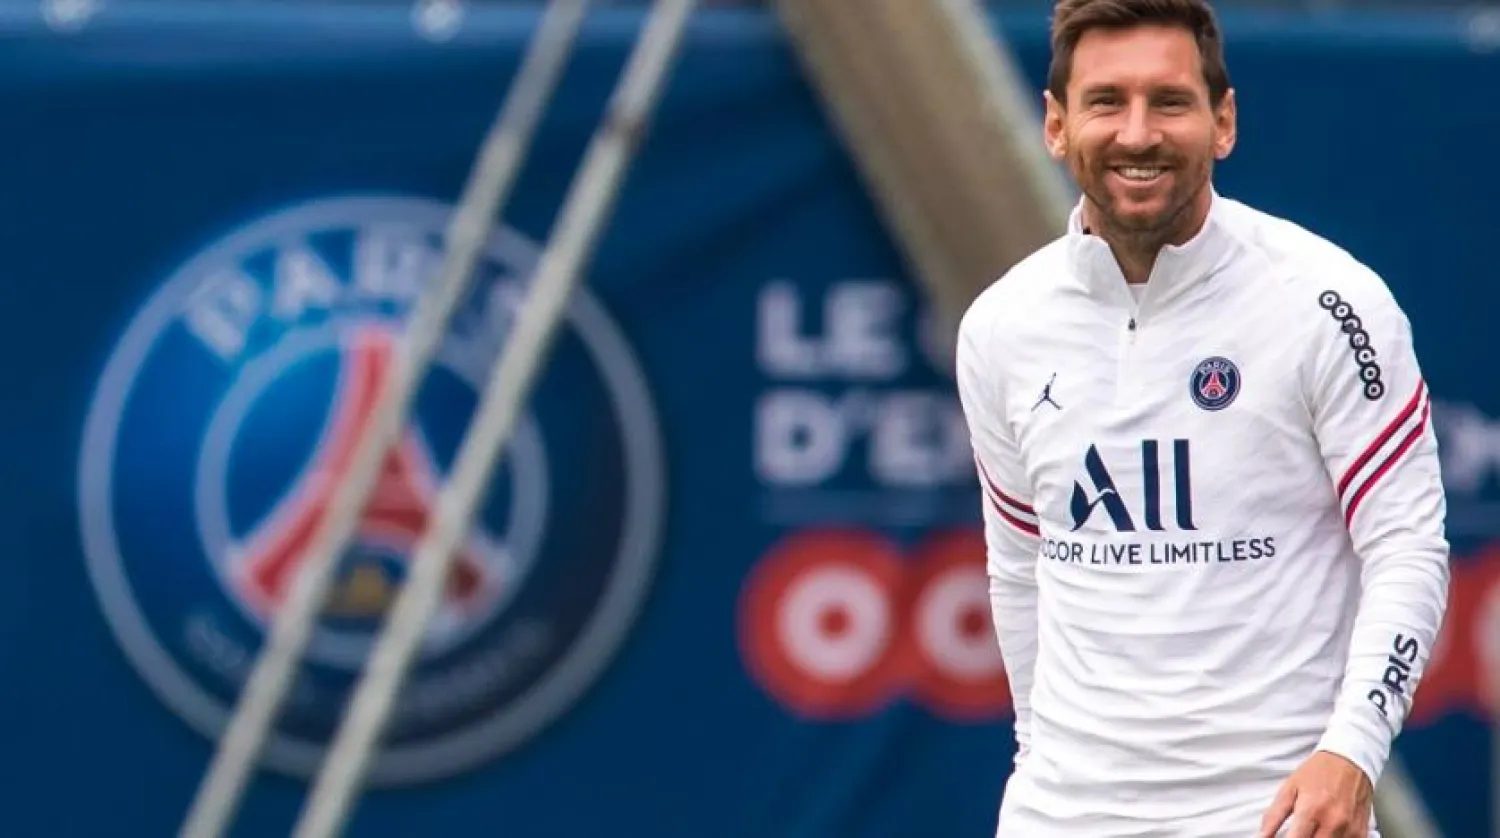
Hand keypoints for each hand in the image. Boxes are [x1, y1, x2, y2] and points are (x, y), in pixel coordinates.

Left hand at [1258, 751, 1372, 837]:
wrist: (1349, 759)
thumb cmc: (1317, 772)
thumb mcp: (1289, 789)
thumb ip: (1273, 816)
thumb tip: (1262, 837)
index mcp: (1311, 811)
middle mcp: (1333, 823)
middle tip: (1297, 833)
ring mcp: (1350, 830)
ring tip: (1311, 831)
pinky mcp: (1362, 833)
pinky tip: (1325, 833)